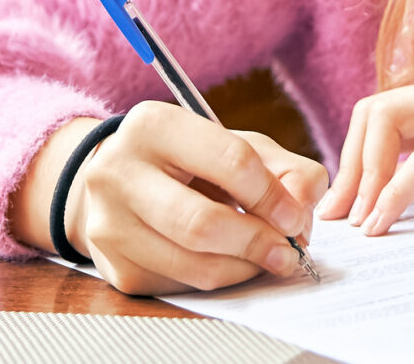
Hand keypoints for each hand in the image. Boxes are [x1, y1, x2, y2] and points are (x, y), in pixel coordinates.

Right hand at [12, 102, 327, 294]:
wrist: (119, 182)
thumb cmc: (187, 161)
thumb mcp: (236, 145)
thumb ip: (284, 168)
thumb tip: (304, 206)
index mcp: (154, 126)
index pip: (231, 161)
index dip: (274, 196)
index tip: (295, 217)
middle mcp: (119, 171)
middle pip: (203, 223)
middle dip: (258, 242)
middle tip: (287, 252)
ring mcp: (109, 224)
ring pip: (193, 265)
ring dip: (243, 269)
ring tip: (265, 260)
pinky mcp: (114, 268)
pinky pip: (181, 287)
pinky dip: (216, 281)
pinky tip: (227, 263)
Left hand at [316, 70, 413, 235]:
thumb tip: (395, 195)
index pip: (380, 111)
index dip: (355, 155)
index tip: (345, 202)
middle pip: (372, 111)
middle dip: (348, 165)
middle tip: (337, 215)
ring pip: (387, 123)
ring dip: (363, 176)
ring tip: (357, 221)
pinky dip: (395, 191)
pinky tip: (383, 219)